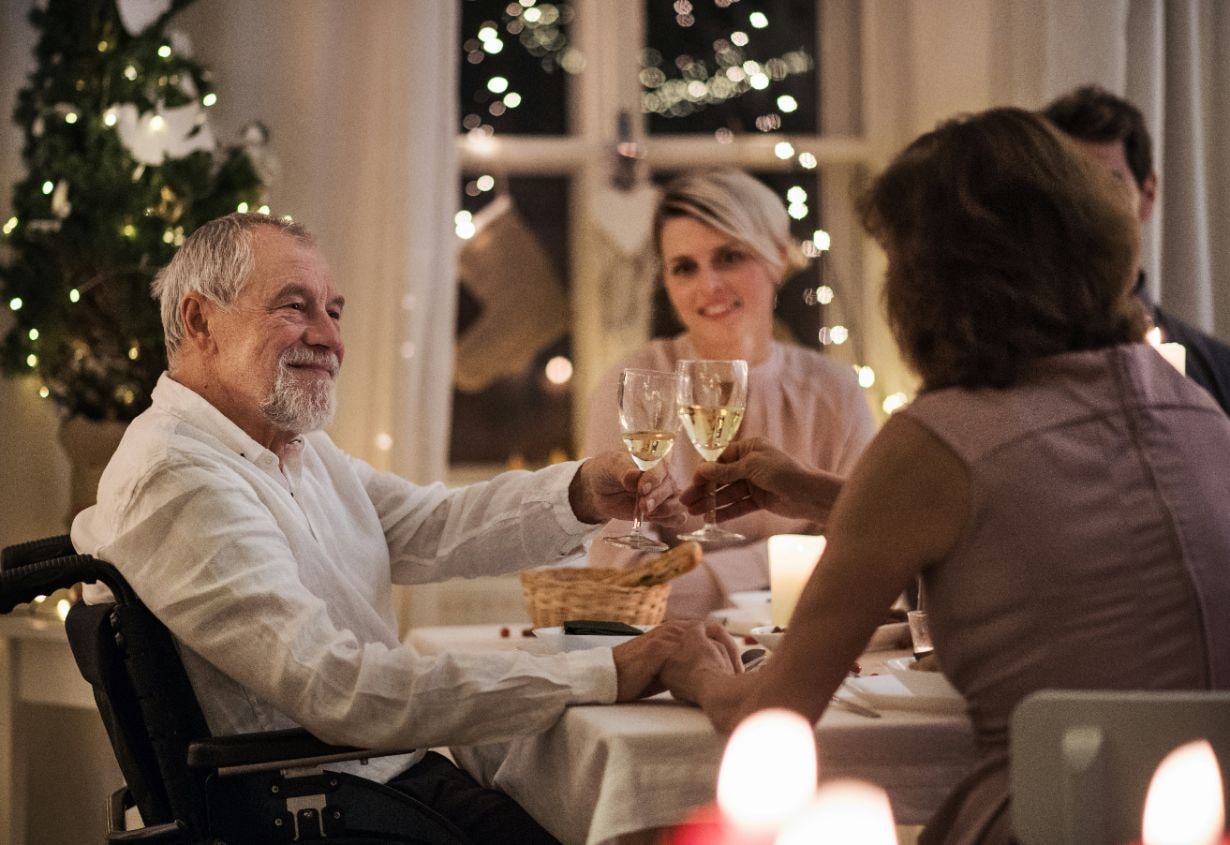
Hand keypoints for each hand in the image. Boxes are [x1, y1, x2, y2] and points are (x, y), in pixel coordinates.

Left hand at [568, 451, 685, 525]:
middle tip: (643, 506)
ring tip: (646, 513)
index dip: (654, 478)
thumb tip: (635, 476)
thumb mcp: (611, 466)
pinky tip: (654, 519)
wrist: (599, 489)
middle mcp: (665, 474)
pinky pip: (677, 518)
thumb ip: (624, 471)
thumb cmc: (608, 470)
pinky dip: (669, 521)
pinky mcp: (663, 511)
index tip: (642, 489)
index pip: (662, 465)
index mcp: (655, 456)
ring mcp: (666, 493)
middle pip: (671, 485)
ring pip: (678, 503)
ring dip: (665, 511)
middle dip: (658, 498)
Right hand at [611, 621, 740, 701]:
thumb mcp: (667, 666)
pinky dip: (703, 668)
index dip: (730, 647)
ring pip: (705, 642)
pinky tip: (712, 681)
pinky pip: (687, 656)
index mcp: (677, 629)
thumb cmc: (636, 675)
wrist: (609, 676)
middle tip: (742, 673)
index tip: (740, 667)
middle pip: (715, 631)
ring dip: (721, 659)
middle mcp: (674, 628)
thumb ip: (685, 662)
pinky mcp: (658, 649)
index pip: (714, 630)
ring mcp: (666, 636)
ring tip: (732, 678)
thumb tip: (709, 674)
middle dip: (731, 652)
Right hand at [680, 437, 843, 523]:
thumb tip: (701, 470)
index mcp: (750, 448)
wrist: (811, 494)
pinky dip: (725, 511)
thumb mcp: (752, 466)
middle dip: (703, 489)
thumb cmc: (784, 472)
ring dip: (710, 502)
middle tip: (685, 501)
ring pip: (728, 493)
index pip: (720, 459)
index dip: (705, 472)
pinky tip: (711, 518)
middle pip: (721, 478)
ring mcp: (755, 483)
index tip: (691, 483)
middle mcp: (750, 464)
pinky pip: (738, 505)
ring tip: (693, 512)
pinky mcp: (760, 500)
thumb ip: (726, 471)